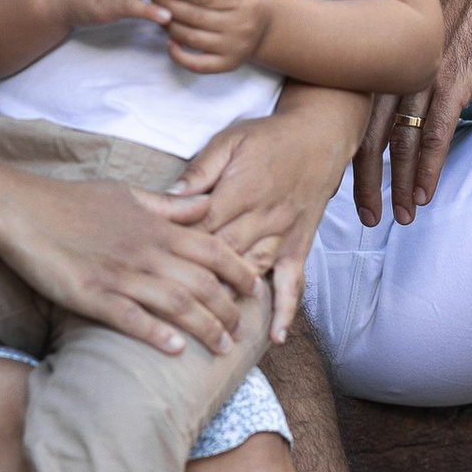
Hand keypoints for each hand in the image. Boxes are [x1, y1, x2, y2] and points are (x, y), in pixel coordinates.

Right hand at [0, 171, 257, 359]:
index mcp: (157, 227)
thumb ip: (169, 205)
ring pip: (178, 305)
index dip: (240, 272)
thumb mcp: (127, 194)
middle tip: (240, 332)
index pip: (214, 251)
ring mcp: (120, 275)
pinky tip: (176, 349)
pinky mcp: (93, 295)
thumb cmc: (73, 201)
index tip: (253, 291)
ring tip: (222, 348)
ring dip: (206, 329)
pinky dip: (157, 334)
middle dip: (229, 311)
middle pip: (204, 284)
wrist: (21, 210)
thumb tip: (205, 204)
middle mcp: (146, 251)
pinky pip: (132, 319)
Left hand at [161, 0, 271, 77]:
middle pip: (194, 15)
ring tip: (157, 15)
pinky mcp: (229, 64)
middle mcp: (242, 24)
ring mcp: (236, 46)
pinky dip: (178, 55)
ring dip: (168, 26)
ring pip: (191, 37)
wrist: (265, 26)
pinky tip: (170, 42)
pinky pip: (197, 65)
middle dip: (168, 4)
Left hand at [173, 92, 359, 339]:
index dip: (177, 251)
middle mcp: (263, 217)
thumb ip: (200, 171)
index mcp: (240, 191)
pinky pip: (294, 282)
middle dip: (196, 283)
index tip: (152, 270)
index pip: (201, 230)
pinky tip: (275, 337)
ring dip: (230, 300)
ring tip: (210, 330)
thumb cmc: (267, 137)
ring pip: (252, 273)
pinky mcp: (300, 245)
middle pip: (223, 258)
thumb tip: (169, 196)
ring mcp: (283, 235)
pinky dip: (286, 310)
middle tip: (170, 308)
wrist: (319, 135)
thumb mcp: (228, 141)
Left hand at [351, 0, 471, 224]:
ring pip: (401, 144)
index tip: (350, 185)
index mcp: (378, 59)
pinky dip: (429, 169)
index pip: (353, 117)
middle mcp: (391, 70)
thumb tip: (395, 97)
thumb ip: (402, 67)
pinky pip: (435, 136)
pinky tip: (426, 194)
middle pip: (368, 136)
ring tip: (401, 217)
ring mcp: (419, 79)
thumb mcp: (419, 40)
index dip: (350, 155)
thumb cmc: (462, 11)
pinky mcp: (450, 84)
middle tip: (366, 217)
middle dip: (366, 183)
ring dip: (401, 185)